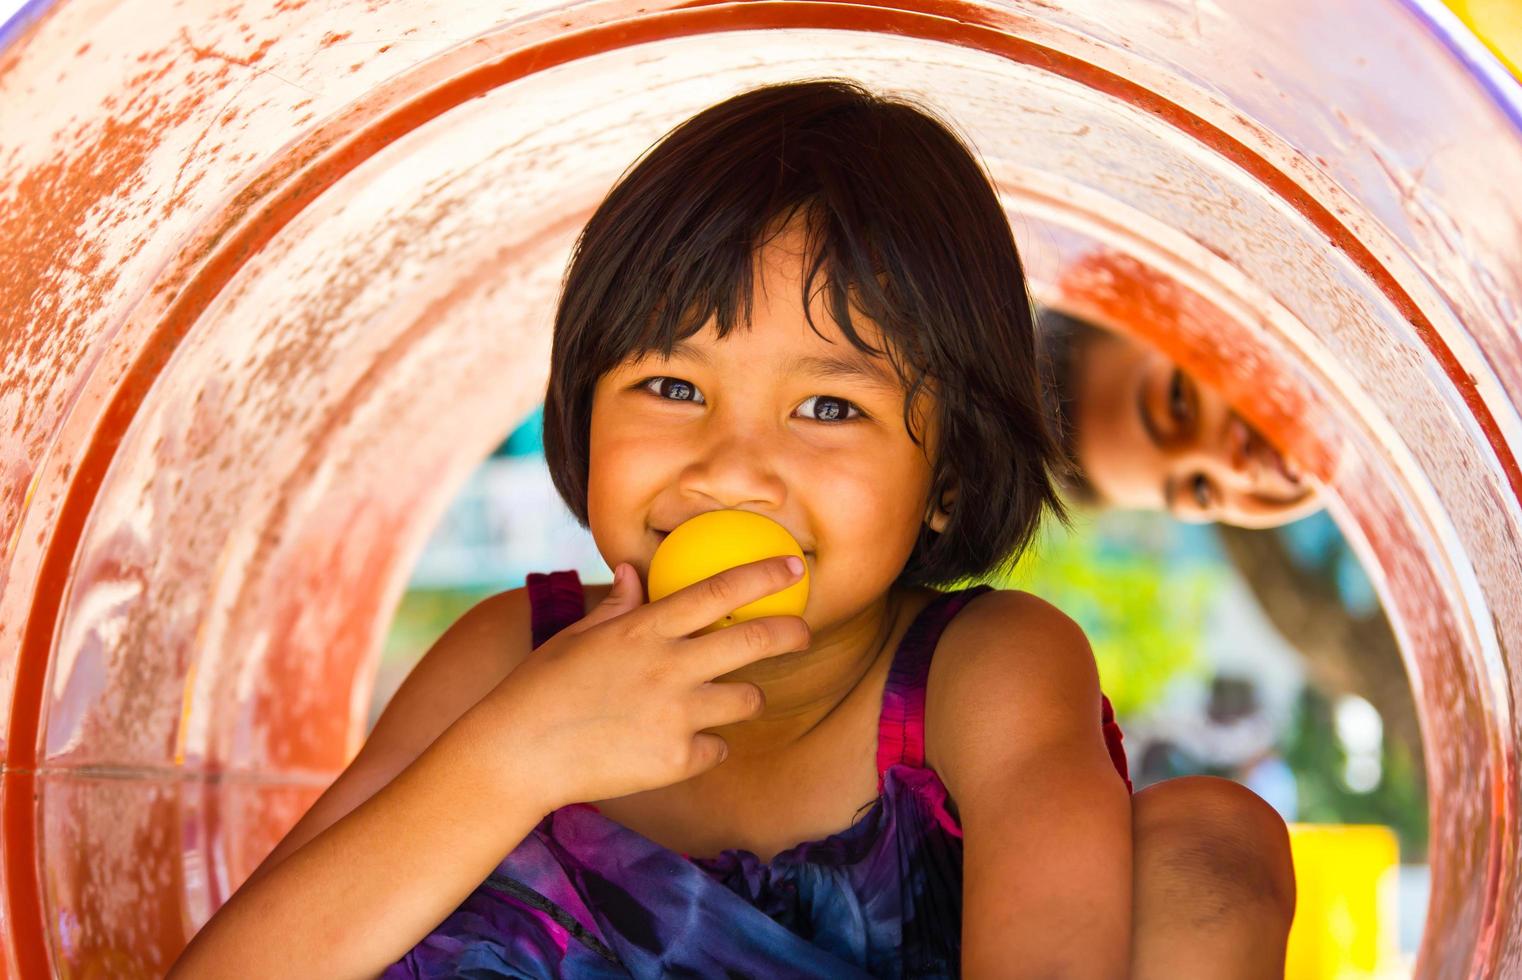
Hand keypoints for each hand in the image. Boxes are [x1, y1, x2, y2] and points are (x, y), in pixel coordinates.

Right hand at [478, 556, 810, 809]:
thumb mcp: (576, 637)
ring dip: (745, 698)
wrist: (518, 755)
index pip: (719, 591)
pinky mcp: (677, 761)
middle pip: (754, 642)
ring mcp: (677, 715)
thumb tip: (630, 571)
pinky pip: (717, 748)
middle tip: (803, 632)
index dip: (764, 576)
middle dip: (791, 633)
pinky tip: (678, 746)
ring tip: (727, 699)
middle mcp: (669, 666)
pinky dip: (705, 746)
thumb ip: (616, 606)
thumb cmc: (541, 689)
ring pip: (748, 700)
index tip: (794, 567)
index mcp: (645, 629)